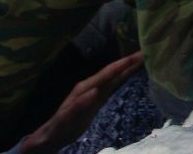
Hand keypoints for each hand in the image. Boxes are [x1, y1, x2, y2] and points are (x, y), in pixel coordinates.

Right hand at [16, 52, 144, 152]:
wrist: (48, 138)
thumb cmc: (73, 120)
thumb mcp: (94, 104)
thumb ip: (107, 89)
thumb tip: (124, 74)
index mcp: (92, 90)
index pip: (113, 75)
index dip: (128, 65)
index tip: (144, 53)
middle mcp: (83, 92)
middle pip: (105, 76)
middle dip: (121, 64)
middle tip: (138, 54)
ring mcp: (73, 103)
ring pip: (91, 86)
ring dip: (105, 75)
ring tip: (121, 65)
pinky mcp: (63, 117)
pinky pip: (75, 107)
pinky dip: (84, 99)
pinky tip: (93, 92)